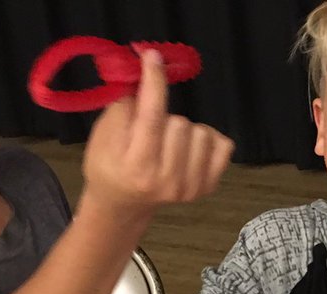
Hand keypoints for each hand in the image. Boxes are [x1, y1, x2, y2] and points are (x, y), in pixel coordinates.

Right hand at [81, 49, 233, 215]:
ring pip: (201, 132)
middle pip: (180, 122)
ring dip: (185, 129)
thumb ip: (125, 105)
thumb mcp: (103, 134)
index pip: (152, 117)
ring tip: (168, 142)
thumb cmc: (110, 165)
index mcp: (138, 166)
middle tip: (151, 132)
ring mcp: (190, 187)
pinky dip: (207, 140)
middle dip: (165, 117)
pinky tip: (189, 149)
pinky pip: (223, 145)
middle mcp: (167, 181)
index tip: (153, 57)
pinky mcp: (208, 187)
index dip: (154, 82)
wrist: (123, 203)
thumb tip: (145, 75)